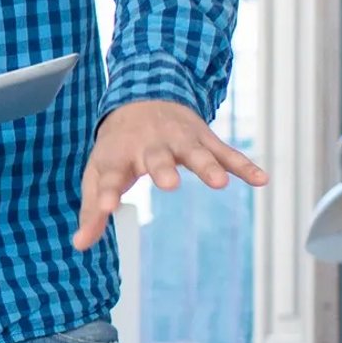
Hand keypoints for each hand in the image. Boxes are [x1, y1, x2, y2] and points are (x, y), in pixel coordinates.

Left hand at [74, 100, 268, 251]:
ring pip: (196, 153)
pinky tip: (261, 179)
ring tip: (219, 183)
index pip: (111, 175)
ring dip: (207, 166)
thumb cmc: (117, 147)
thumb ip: (92, 211)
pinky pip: (227, 153)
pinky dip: (244, 165)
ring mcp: (180, 140)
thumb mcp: (97, 174)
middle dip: (163, 169)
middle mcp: (150, 145)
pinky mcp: (204, 139)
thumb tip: (79, 245)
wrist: (143, 97)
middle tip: (168, 183)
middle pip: (156, 158)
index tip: (106, 207)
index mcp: (119, 155)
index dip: (107, 193)